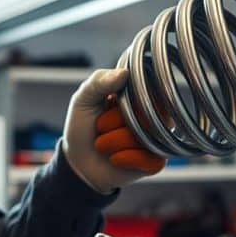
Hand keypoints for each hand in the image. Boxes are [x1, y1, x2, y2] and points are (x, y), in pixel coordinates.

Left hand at [62, 69, 165, 192]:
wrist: (78, 162)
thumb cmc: (82, 126)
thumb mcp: (83, 99)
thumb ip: (99, 81)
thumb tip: (125, 73)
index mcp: (140, 95)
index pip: (145, 89)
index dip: (122, 100)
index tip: (108, 105)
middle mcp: (154, 114)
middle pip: (144, 113)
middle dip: (112, 122)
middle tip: (100, 126)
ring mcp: (157, 138)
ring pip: (143, 137)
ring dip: (113, 142)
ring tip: (104, 143)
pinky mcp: (156, 161)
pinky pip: (148, 159)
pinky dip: (124, 159)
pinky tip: (115, 158)